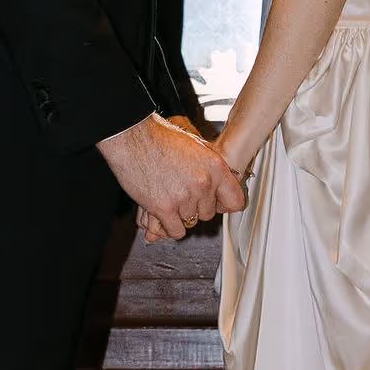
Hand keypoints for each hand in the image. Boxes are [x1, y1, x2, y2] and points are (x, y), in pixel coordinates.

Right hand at [99, 113, 245, 240]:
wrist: (132, 137)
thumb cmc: (159, 137)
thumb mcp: (196, 145)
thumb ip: (210, 167)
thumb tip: (220, 182)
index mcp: (215, 166)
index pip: (236, 201)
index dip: (224, 204)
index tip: (218, 204)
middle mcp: (203, 183)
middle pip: (210, 214)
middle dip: (197, 207)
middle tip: (183, 194)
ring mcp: (184, 197)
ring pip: (191, 222)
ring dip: (180, 214)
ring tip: (169, 197)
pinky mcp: (164, 208)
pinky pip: (175, 231)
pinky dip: (169, 226)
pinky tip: (164, 214)